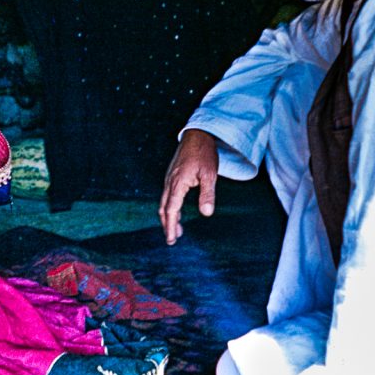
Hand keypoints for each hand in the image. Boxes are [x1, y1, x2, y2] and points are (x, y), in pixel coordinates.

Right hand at [158, 129, 217, 243]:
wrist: (197, 134)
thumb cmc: (204, 153)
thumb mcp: (210, 174)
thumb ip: (208, 194)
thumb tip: (206, 213)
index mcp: (178, 183)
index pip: (171, 209)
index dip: (170, 226)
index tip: (171, 239)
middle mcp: (170, 182)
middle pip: (164, 208)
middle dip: (167, 225)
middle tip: (172, 240)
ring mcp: (169, 178)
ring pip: (164, 202)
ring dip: (169, 217)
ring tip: (176, 230)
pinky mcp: (172, 176)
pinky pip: (167, 195)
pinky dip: (170, 207)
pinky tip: (177, 211)